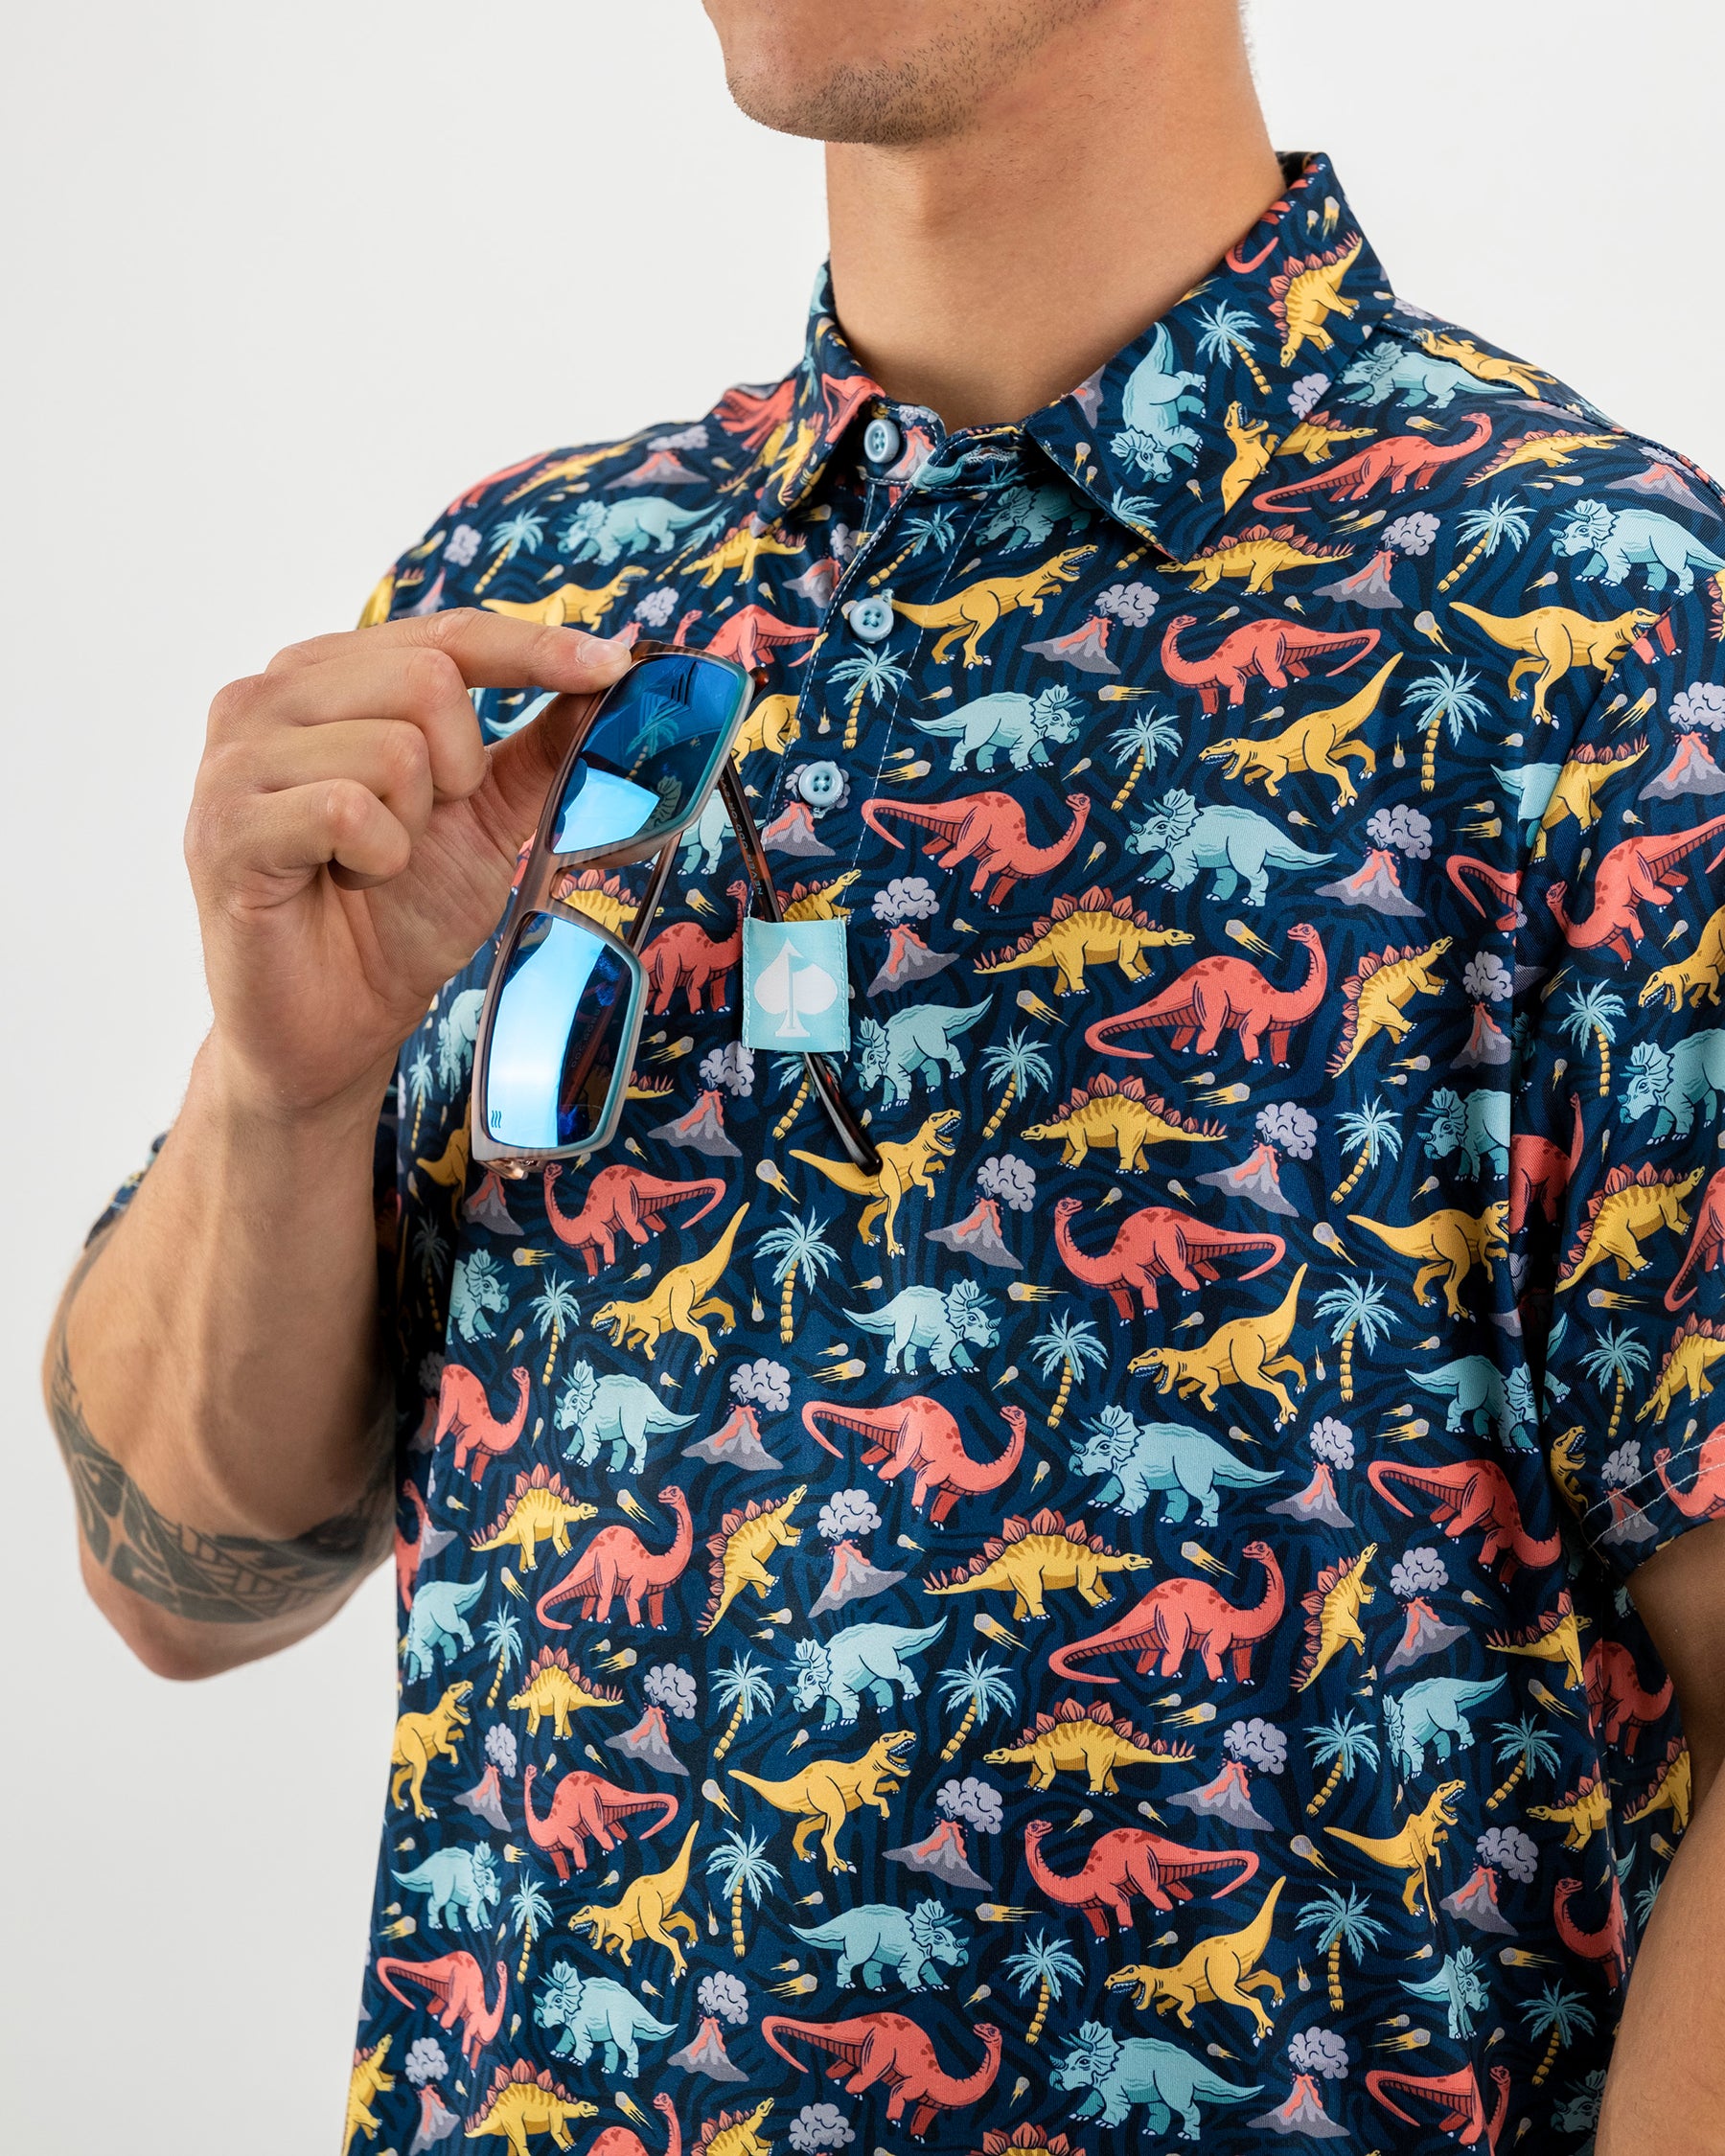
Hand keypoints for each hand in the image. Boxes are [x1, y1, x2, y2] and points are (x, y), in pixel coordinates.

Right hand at [185, 610, 631, 1119]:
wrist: (334, 1024)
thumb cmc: (393, 917)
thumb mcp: (485, 819)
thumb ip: (538, 747)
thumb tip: (610, 678)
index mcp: (327, 679)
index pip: (447, 633)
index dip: (537, 648)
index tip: (615, 666)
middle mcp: (268, 698)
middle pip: (426, 676)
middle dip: (460, 768)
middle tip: (425, 828)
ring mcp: (235, 759)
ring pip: (394, 748)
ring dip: (413, 826)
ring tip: (372, 863)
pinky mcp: (225, 827)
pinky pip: (350, 809)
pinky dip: (378, 858)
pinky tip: (346, 881)